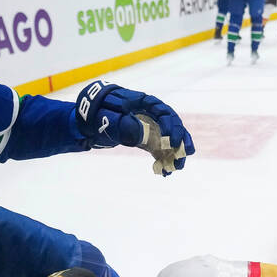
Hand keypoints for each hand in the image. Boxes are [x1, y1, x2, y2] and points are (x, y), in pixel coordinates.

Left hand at [75, 80, 195, 175]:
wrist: (90, 117)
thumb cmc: (100, 112)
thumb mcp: (109, 117)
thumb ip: (124, 124)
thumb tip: (140, 135)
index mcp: (145, 103)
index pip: (164, 112)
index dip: (170, 126)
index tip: (170, 141)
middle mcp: (152, 114)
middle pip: (172, 126)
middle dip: (181, 140)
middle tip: (185, 153)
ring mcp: (151, 127)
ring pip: (169, 138)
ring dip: (175, 153)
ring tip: (178, 167)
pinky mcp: (147, 139)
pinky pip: (159, 149)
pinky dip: (163, 160)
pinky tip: (165, 172)